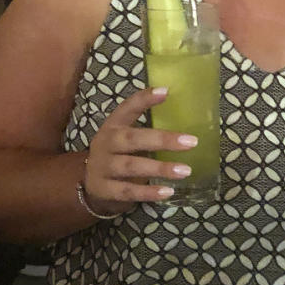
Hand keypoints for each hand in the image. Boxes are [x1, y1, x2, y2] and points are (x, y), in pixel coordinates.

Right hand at [80, 86, 196, 211]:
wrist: (93, 187)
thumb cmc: (118, 156)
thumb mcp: (126, 139)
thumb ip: (148, 130)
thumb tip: (185, 117)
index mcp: (113, 126)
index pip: (126, 108)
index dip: (143, 99)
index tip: (165, 91)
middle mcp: (105, 144)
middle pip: (132, 139)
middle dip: (162, 139)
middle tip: (192, 142)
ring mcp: (102, 167)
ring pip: (132, 166)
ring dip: (160, 168)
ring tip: (185, 170)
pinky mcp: (103, 190)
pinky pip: (128, 191)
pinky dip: (148, 192)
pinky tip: (168, 192)